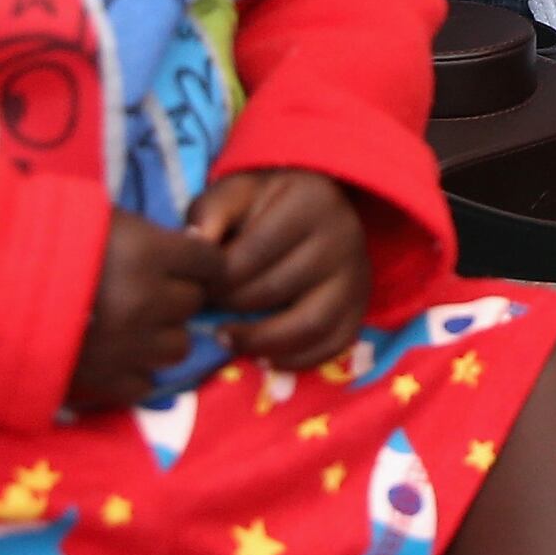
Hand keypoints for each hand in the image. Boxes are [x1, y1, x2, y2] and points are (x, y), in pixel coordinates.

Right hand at [63, 213, 226, 409]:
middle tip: (146, 290)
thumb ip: (143, 233)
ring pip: (177, 347)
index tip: (187, 263)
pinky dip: (135, 371)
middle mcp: (149, 302)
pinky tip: (116, 356)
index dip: (199, 262)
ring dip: (161, 336)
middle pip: (192, 304)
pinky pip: (145, 384)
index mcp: (150, 254)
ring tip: (133, 326)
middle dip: (175, 296)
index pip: (209, 261)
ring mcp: (130, 345)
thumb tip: (183, 242)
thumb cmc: (41, 239)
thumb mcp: (97, 218)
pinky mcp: (106, 380)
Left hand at [187, 168, 369, 370]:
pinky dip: (295, 359)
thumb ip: (210, 214)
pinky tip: (262, 356)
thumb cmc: (263, 206)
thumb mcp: (233, 194)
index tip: (198, 284)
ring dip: (260, 342)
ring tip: (227, 339)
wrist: (311, 211)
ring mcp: (356, 276)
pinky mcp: (360, 307)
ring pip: (309, 324)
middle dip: (232, 306)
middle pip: (277, 288)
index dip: (217, 278)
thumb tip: (195, 243)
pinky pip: (332, 346)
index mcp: (310, 200)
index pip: (253, 253)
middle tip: (207, 309)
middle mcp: (343, 236)